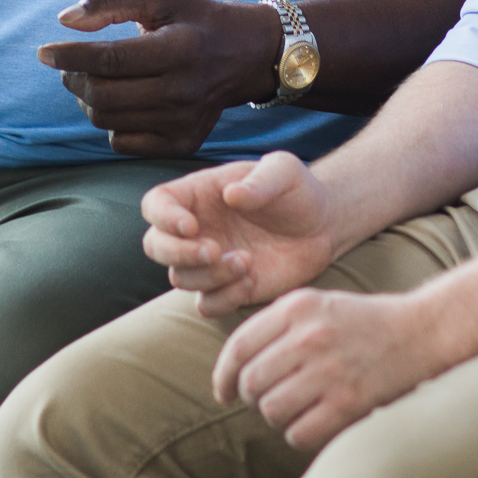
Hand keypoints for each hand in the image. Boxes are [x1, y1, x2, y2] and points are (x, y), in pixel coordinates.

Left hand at [36, 0, 282, 157]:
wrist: (244, 55)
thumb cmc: (192, 18)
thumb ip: (110, 0)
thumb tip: (65, 20)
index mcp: (179, 49)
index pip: (109, 60)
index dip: (69, 56)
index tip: (44, 52)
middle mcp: (184, 91)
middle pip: (102, 95)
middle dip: (73, 77)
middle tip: (69, 65)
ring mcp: (185, 123)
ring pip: (106, 120)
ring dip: (87, 98)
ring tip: (93, 79)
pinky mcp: (183, 144)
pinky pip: (122, 141)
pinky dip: (110, 121)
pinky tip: (122, 100)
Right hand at [140, 152, 337, 314]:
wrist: (322, 227)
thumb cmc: (297, 191)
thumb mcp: (284, 171)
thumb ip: (259, 180)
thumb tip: (231, 195)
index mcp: (197, 195)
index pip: (156, 204)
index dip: (163, 217)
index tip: (191, 225)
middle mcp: (196, 230)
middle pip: (155, 246)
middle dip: (178, 252)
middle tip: (213, 250)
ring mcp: (208, 263)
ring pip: (180, 278)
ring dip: (209, 275)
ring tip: (248, 261)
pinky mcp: (227, 289)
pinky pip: (207, 305)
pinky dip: (224, 298)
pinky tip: (252, 280)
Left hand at [213, 286, 439, 451]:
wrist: (420, 332)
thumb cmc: (361, 322)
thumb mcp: (316, 304)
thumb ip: (276, 325)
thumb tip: (233, 365)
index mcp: (297, 308)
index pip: (239, 347)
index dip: (223, 375)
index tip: (223, 392)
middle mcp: (309, 337)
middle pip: (250, 382)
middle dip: (251, 398)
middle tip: (266, 399)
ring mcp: (329, 370)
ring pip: (271, 409)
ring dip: (276, 416)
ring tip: (295, 408)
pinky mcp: (349, 402)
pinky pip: (299, 432)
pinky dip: (299, 433)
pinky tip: (314, 421)